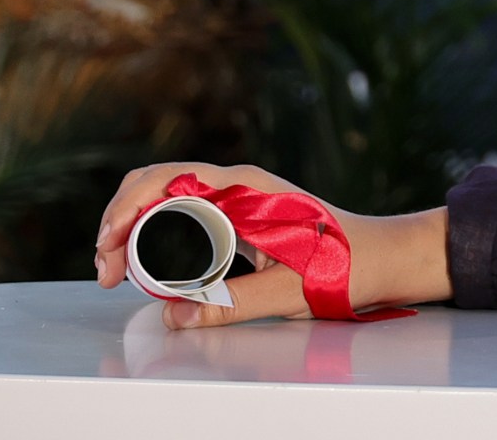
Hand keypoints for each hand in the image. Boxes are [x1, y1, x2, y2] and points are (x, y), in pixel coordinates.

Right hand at [93, 162, 452, 328]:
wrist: (389, 255)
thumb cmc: (349, 264)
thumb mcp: (290, 290)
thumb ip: (232, 306)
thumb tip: (174, 316)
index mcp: (247, 189)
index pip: (166, 180)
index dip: (126, 212)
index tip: (108, 252)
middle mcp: (240, 184)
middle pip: (157, 183)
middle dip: (120, 220)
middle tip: (106, 271)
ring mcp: (241, 196)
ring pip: (168, 196)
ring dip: (134, 225)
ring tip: (118, 269)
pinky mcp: (243, 214)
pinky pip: (187, 211)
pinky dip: (157, 230)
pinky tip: (147, 261)